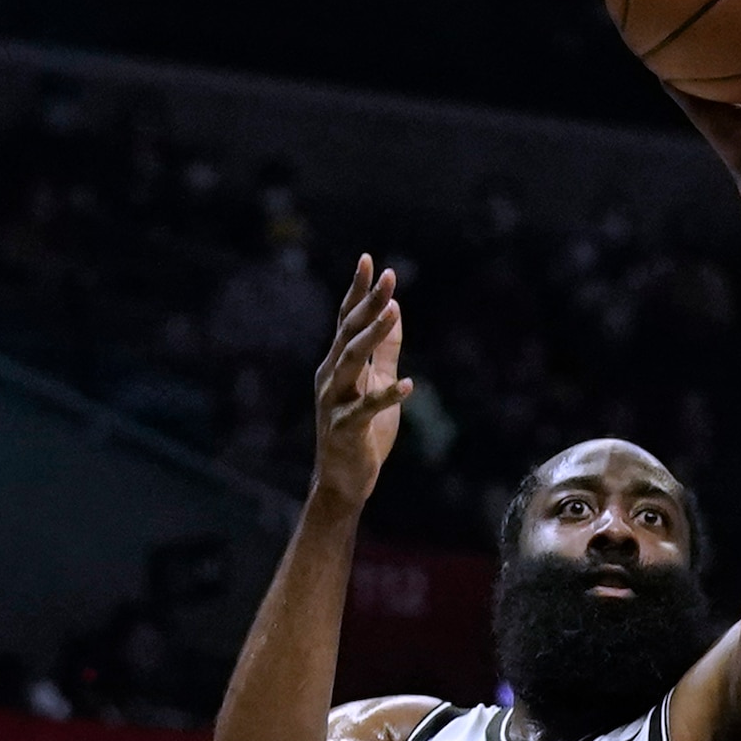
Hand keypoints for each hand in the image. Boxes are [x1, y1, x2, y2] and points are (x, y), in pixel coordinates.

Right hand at [305, 257, 405, 507]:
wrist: (345, 481)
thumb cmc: (361, 431)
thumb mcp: (377, 382)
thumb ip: (385, 349)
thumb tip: (394, 309)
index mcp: (338, 364)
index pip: (347, 320)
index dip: (358, 290)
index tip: (370, 260)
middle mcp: (331, 377)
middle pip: (349, 333)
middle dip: (368, 304)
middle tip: (388, 277)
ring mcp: (334, 403)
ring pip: (352, 362)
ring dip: (373, 336)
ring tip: (392, 312)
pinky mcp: (345, 430)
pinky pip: (365, 409)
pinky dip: (386, 397)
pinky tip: (409, 385)